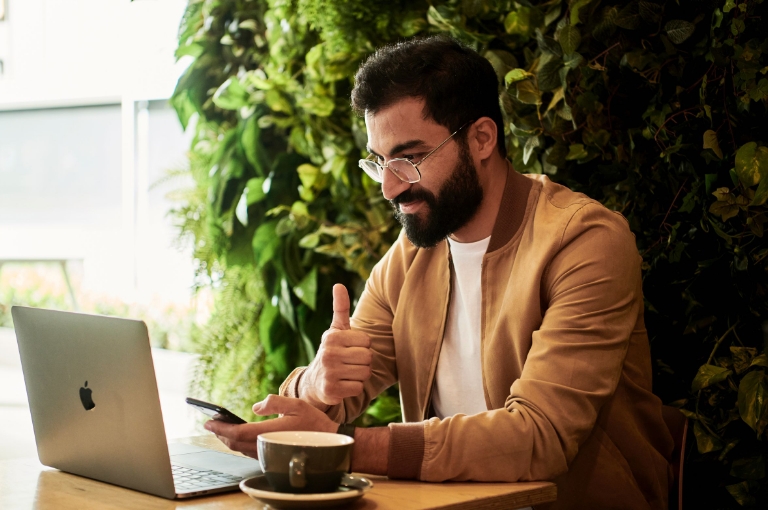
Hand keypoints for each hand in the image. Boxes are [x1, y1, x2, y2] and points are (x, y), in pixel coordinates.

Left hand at [204, 395, 337, 457]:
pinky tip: (238, 437)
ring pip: (241, 449)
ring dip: (228, 439)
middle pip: (235, 443)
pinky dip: (239, 444)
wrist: (330, 444)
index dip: (220, 428)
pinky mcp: (272, 456)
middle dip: (221, 433)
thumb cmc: (315, 423)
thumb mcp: (296, 404)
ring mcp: (269, 453)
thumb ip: (274, 402)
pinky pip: (249, 452)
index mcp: (269, 433)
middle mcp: (266, 446)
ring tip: (221, 428)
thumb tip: (256, 406)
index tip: (208, 421)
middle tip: (211, 423)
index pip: (237, 432)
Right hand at [301, 284, 371, 407]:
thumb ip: (341, 308)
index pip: (367, 341)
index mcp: (332, 337)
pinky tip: (343, 384)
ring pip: (365, 373)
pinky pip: (358, 388)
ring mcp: (329, 372)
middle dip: (363, 361)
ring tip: (347, 373)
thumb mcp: (335, 330)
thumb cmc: (332, 351)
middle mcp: (328, 353)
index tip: (350, 349)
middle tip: (350, 363)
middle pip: (368, 357)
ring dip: (360, 375)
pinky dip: (354, 388)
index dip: (363, 346)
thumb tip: (339, 284)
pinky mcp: (331, 390)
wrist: (314, 381)